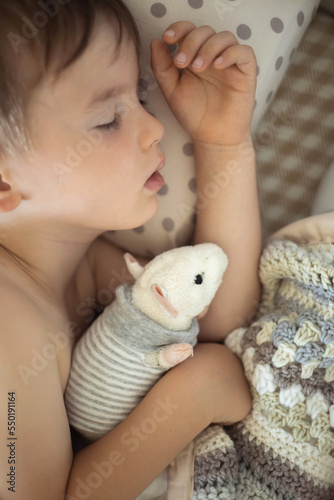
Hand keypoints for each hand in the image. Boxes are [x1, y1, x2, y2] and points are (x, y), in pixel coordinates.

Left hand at [151, 22, 256, 145]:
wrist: (212, 137)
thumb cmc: (193, 114)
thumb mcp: (171, 90)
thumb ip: (162, 67)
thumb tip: (156, 42)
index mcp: (194, 56)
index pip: (189, 30)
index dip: (179, 28)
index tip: (168, 38)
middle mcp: (213, 56)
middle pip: (205, 31)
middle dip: (190, 42)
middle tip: (181, 63)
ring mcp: (230, 63)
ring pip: (224, 37)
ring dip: (208, 47)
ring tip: (197, 67)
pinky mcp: (246, 72)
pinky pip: (243, 52)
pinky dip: (230, 54)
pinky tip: (217, 66)